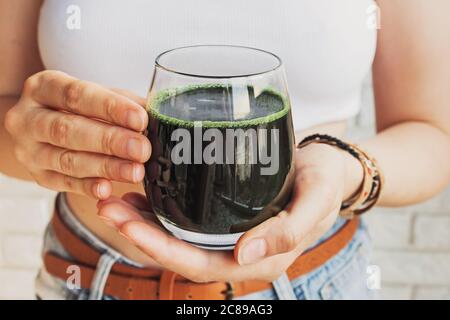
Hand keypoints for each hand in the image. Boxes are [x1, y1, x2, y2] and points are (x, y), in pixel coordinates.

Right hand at [4, 70, 150, 198]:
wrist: (45, 130)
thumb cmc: (81, 110)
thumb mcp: (99, 97)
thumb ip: (125, 104)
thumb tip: (158, 114)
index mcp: (44, 87)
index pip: (76, 95)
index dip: (110, 107)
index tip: (140, 119)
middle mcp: (27, 118)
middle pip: (68, 130)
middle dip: (109, 141)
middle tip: (142, 149)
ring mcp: (29, 150)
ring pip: (67, 160)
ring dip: (105, 167)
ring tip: (135, 172)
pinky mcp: (38, 176)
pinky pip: (63, 184)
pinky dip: (87, 187)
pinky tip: (107, 188)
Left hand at [97, 143, 361, 281]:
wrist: (330, 169)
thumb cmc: (325, 182)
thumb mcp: (315, 201)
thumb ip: (287, 231)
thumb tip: (245, 256)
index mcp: (260, 259)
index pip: (202, 265)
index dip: (163, 250)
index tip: (130, 226)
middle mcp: (239, 252)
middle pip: (180, 252)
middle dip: (140, 233)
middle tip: (108, 206)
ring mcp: (229, 235)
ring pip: (178, 237)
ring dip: (142, 221)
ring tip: (111, 197)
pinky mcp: (223, 216)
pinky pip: (186, 220)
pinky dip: (159, 208)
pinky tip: (139, 190)